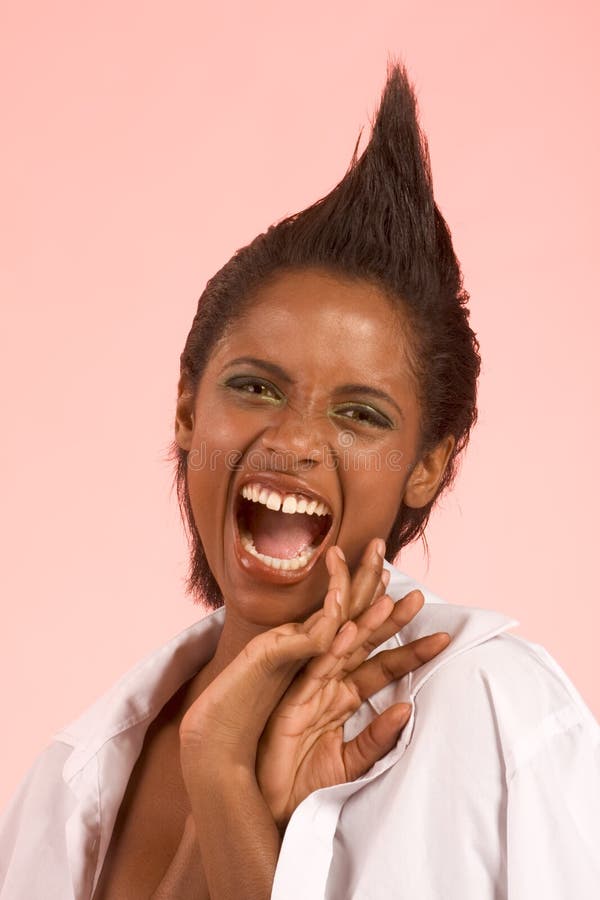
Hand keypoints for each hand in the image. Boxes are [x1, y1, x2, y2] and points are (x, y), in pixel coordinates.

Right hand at [255, 539, 450, 827]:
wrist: (270, 805)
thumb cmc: (305, 782)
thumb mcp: (351, 762)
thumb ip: (378, 737)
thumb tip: (408, 709)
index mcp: (343, 696)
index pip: (383, 666)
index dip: (411, 650)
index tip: (443, 636)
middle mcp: (329, 683)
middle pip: (364, 643)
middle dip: (389, 615)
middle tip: (417, 593)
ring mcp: (311, 687)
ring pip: (342, 646)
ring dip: (366, 621)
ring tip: (391, 598)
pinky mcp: (293, 699)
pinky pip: (316, 669)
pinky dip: (332, 649)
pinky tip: (349, 629)